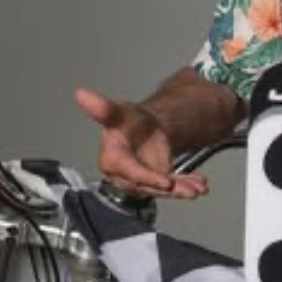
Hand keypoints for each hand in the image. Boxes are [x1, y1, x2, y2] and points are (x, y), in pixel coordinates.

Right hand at [73, 87, 207, 198]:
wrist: (143, 128)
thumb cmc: (126, 122)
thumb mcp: (118, 112)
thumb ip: (102, 108)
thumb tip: (80, 93)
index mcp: (112, 158)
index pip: (127, 170)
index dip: (143, 176)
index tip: (164, 181)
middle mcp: (125, 174)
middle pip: (146, 184)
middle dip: (166, 186)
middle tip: (186, 187)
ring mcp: (142, 181)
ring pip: (161, 189)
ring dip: (181, 189)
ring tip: (198, 188)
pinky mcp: (157, 182)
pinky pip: (172, 187)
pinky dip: (187, 186)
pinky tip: (201, 184)